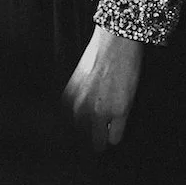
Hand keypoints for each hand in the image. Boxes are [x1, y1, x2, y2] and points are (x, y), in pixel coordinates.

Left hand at [63, 24, 144, 151]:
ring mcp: (99, 111)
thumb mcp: (78, 82)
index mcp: (66, 101)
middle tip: (96, 134)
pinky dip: (115, 137)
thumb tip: (82, 123)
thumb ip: (76, 102)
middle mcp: (79, 109)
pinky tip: (115, 130)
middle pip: (81, 139)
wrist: (115, 42)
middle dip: (89, 138)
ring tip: (106, 134)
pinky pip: (114, 138)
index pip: (67, 131)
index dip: (76, 133)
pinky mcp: (119, 111)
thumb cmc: (98, 57)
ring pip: (98, 142)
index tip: (83, 134)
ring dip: (102, 139)